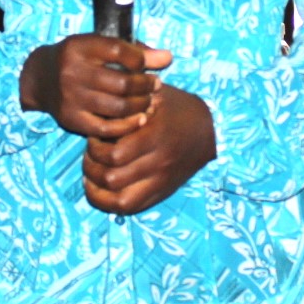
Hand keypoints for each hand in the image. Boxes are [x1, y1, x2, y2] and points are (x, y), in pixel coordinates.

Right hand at [20, 35, 172, 140]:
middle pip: (122, 83)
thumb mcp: (101, 45)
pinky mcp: (71, 119)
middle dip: (146, 86)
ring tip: (149, 101)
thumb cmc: (81, 58)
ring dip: (141, 105)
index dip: (142, 59)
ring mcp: (71, 98)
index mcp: (80, 46)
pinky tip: (138, 119)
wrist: (40, 78)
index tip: (153, 65)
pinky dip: (127, 125)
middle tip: (156, 86)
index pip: (120, 51)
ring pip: (117, 107)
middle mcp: (72, 72)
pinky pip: (106, 128)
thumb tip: (168, 58)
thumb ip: (134, 50)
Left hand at [82, 82, 216, 215]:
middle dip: (92, 165)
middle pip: (111, 178)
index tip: (95, 136)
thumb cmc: (178, 108)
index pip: (113, 154)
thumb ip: (129, 98)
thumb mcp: (155, 95)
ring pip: (118, 200)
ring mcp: (160, 181)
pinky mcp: (161, 192)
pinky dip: (108, 202)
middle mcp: (158, 163)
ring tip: (93, 172)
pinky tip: (100, 188)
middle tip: (92, 153)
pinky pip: (130, 208)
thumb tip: (100, 103)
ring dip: (96, 187)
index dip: (95, 148)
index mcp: (155, 136)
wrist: (211, 131)